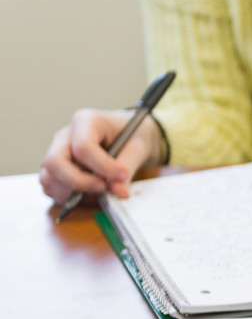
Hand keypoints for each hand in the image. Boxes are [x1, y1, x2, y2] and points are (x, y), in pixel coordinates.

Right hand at [39, 108, 163, 203]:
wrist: (129, 134)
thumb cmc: (131, 135)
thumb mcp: (137, 146)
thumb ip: (127, 167)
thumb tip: (118, 191)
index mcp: (85, 121)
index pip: (83, 147)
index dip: (102, 166)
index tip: (122, 175)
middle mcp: (65, 136)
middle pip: (55, 162)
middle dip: (78, 182)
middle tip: (104, 188)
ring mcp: (56, 152)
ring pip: (48, 177)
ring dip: (70, 192)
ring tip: (98, 191)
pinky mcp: (57, 169)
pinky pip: (51, 187)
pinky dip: (66, 197)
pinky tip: (89, 194)